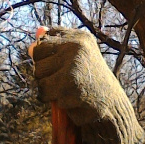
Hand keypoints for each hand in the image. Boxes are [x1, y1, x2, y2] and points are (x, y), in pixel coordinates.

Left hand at [30, 27, 143, 143]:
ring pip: (39, 80)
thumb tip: (33, 40)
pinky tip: (73, 100)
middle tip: (67, 81)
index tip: (62, 67)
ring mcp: (74, 67)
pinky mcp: (70, 88)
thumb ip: (54, 46)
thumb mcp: (77, 56)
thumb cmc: (90, 79)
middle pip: (37, 63)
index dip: (45, 60)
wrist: (112, 105)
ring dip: (50, 91)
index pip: (41, 45)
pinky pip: (45, 95)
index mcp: (79, 38)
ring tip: (69, 90)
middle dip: (46, 76)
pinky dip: (56, 101)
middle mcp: (77, 48)